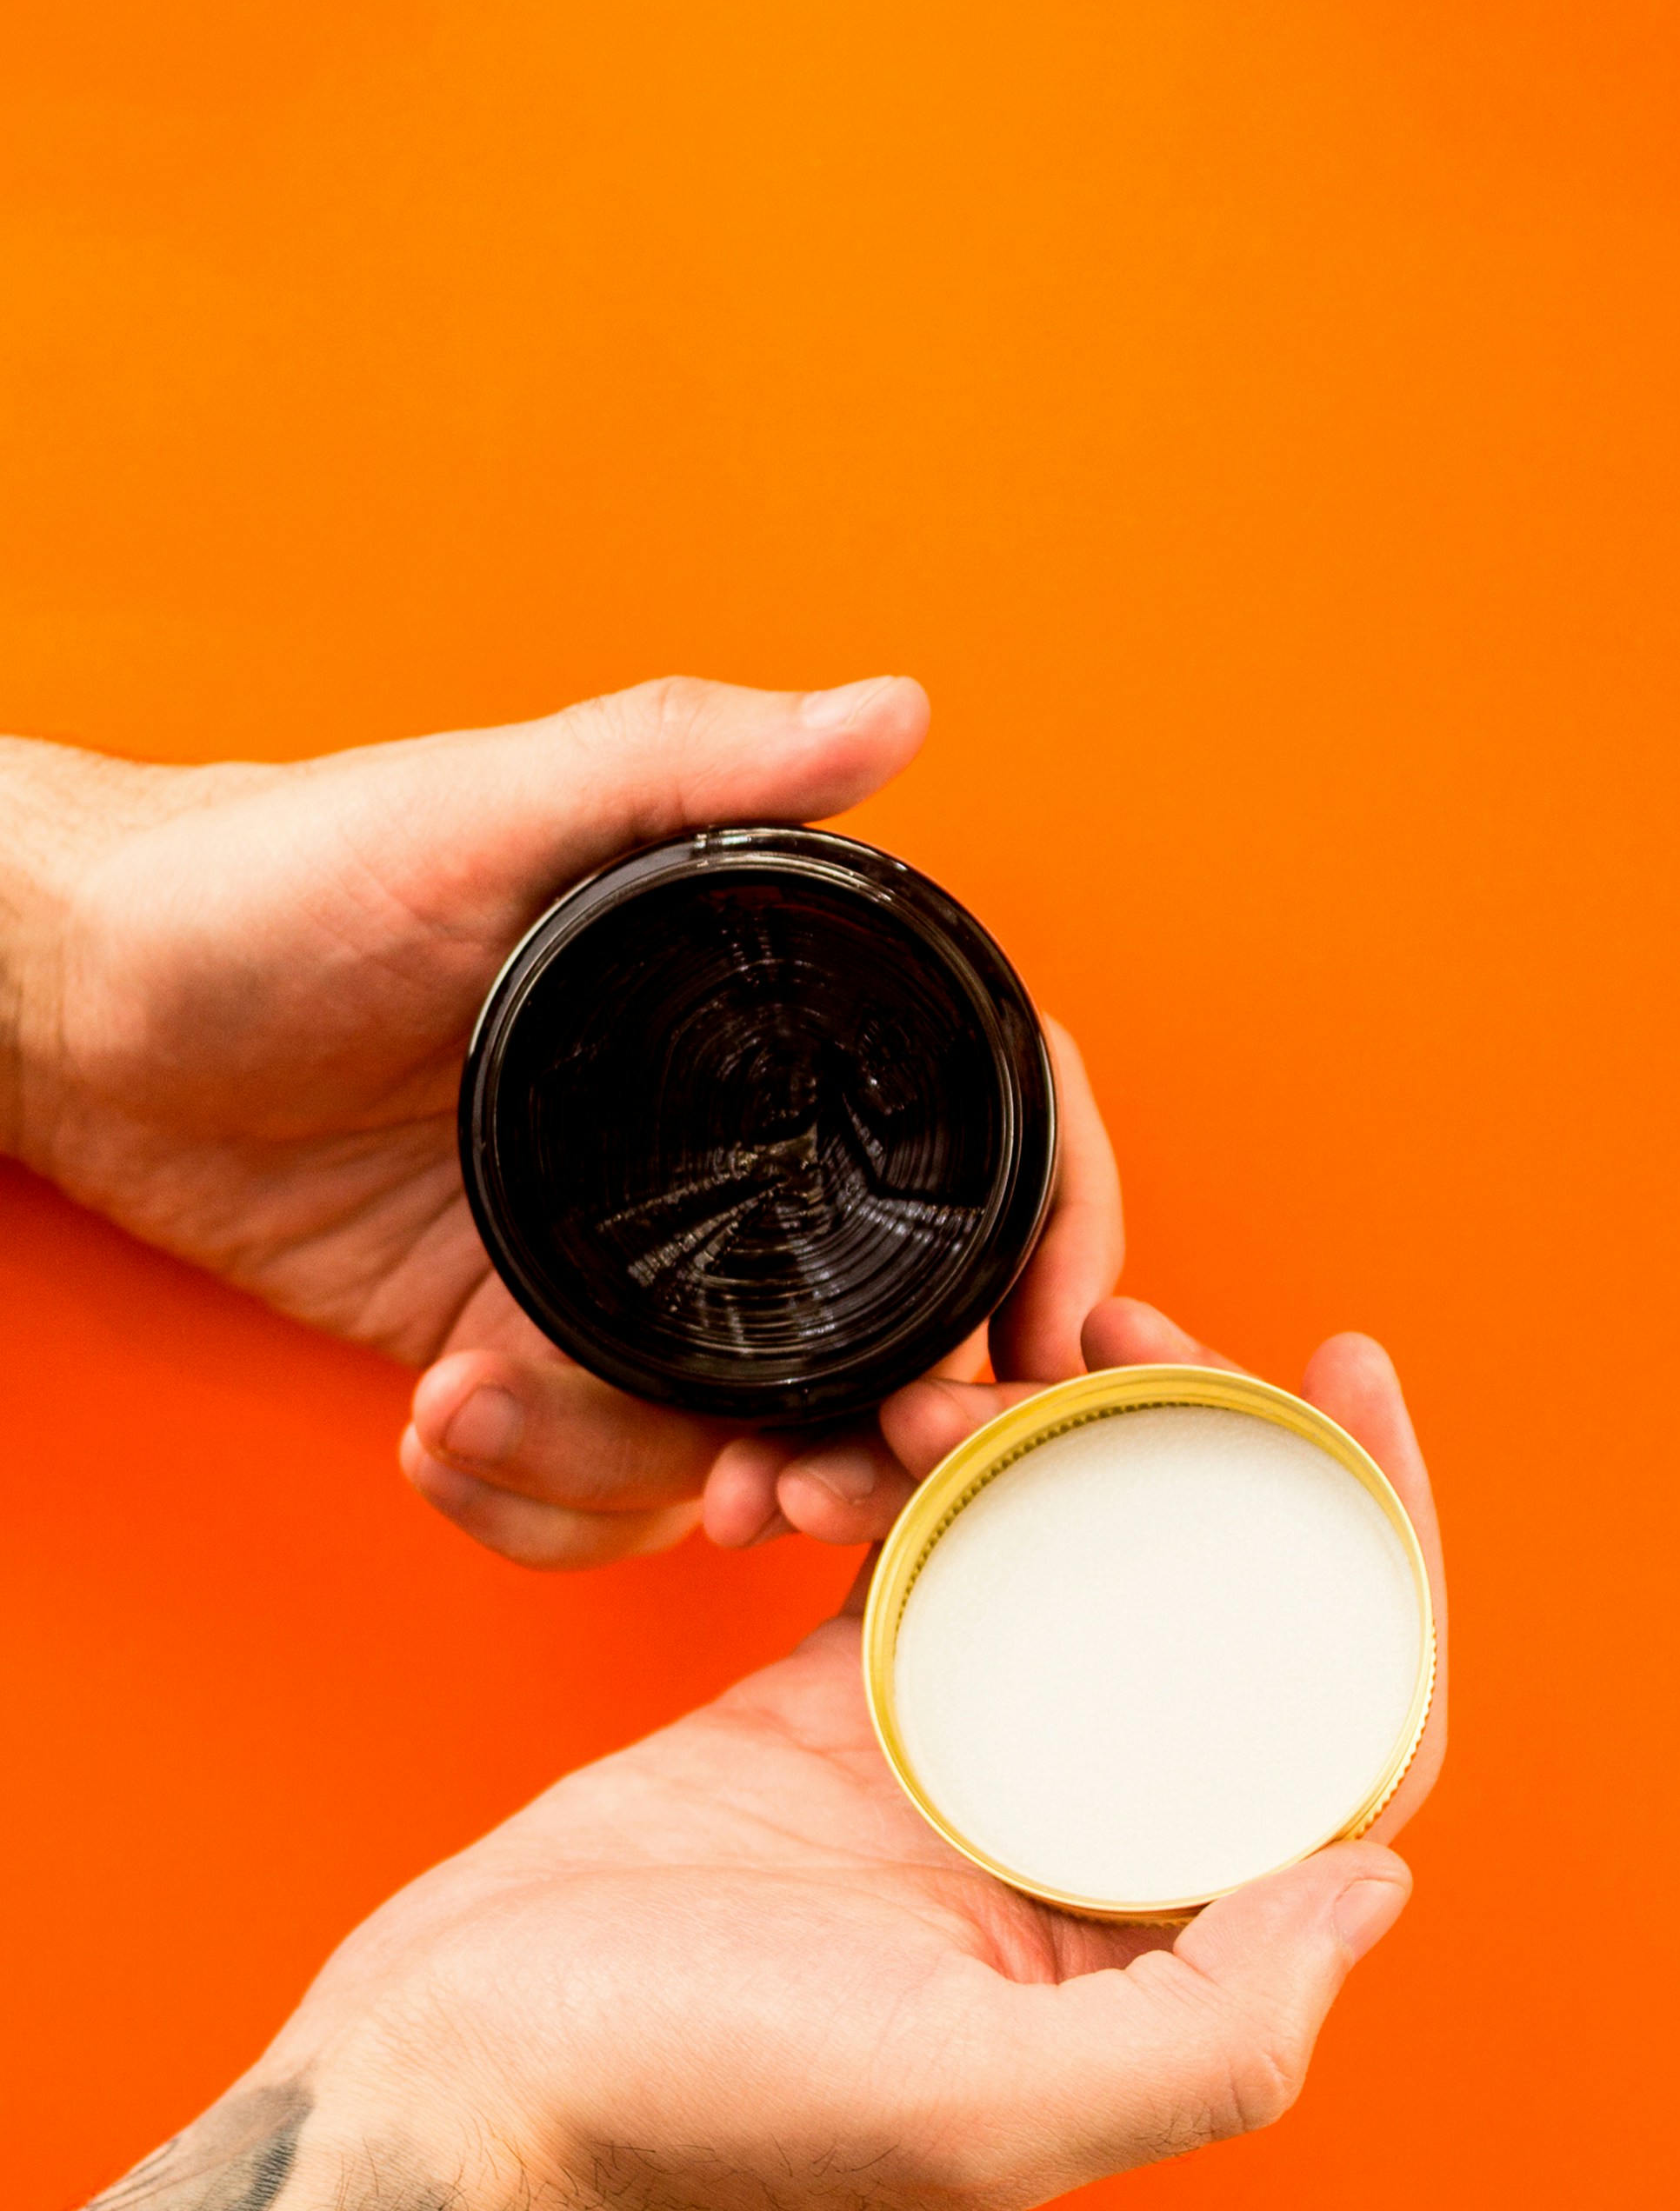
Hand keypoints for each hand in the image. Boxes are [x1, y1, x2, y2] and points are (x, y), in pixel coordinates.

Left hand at [0, 677, 1121, 1567]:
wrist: (83, 1006)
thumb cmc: (270, 875)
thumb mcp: (482, 808)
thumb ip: (689, 763)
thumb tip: (893, 711)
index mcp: (750, 1019)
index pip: (966, 1126)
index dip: (1046, 1231)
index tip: (1051, 1341)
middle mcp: (713, 1152)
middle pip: (883, 1324)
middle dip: (867, 1433)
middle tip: (787, 1480)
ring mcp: (620, 1265)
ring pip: (733, 1432)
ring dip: (642, 1478)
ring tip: (498, 1419)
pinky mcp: (515, 1350)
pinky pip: (590, 1478)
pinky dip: (531, 1498)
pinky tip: (438, 1433)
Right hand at [0, 1303, 1440, 2210]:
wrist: (459, 2081)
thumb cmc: (697, 2118)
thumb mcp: (982, 2110)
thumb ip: (1212, 2034)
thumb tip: (1382, 1879)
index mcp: (1140, 1942)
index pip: (1335, 1736)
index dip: (1382, 1555)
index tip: (1350, 1380)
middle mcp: (1067, 1845)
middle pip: (1203, 1609)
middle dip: (1202, 1444)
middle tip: (1135, 1320)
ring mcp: (949, 1763)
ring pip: (1059, 1556)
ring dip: (1043, 1438)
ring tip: (980, 1355)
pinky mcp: (831, 1705)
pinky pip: (914, 1546)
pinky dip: (904, 1468)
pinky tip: (879, 1411)